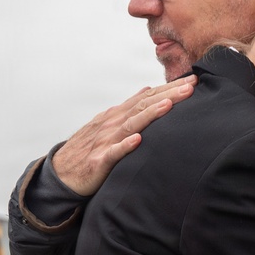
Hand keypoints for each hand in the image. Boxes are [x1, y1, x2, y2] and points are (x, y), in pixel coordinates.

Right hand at [52, 76, 196, 194]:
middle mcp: (113, 123)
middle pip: (144, 105)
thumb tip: (148, 89)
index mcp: (118, 114)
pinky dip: (125, 145)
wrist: (62, 173)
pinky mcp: (99, 161)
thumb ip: (130, 107)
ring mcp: (105, 141)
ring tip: (169, 105)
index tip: (193, 81)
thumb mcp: (110, 123)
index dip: (170, 88)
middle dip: (169, 95)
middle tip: (192, 86)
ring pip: (131, 125)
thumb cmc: (90, 148)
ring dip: (150, 114)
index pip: (148, 97)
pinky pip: (113, 153)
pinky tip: (138, 140)